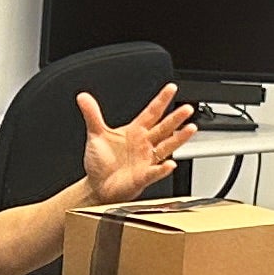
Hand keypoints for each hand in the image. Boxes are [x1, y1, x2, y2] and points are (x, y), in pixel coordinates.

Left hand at [80, 83, 197, 204]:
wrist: (97, 186)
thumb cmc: (100, 162)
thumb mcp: (95, 135)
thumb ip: (92, 115)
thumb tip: (83, 97)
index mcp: (135, 132)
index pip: (151, 112)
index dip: (161, 100)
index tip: (171, 88)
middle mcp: (144, 144)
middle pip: (164, 127)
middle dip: (176, 118)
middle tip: (187, 108)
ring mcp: (146, 160)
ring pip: (167, 147)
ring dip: (179, 139)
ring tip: (190, 129)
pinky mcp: (143, 176)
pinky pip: (155, 172)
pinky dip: (162, 169)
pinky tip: (170, 164)